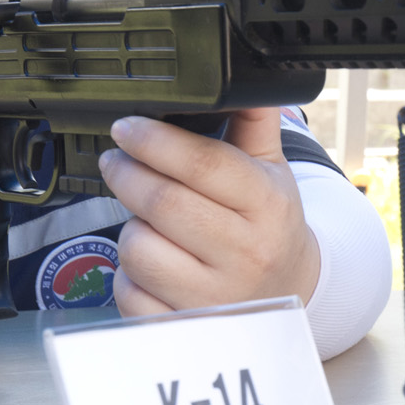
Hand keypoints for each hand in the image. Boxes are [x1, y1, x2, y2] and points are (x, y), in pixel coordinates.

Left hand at [100, 109, 322, 315]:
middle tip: (117, 161)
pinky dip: (128, 275)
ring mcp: (215, 297)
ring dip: (129, 228)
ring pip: (138, 248)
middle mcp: (247, 254)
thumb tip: (236, 75)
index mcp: (269, 206)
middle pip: (163, 202)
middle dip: (127, 174)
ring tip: (146, 222)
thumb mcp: (272, 173)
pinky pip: (129, 292)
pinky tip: (151, 265)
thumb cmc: (270, 228)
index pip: (204, 164)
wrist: (288, 297)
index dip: (154, 140)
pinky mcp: (184, 329)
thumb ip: (252, 122)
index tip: (126, 128)